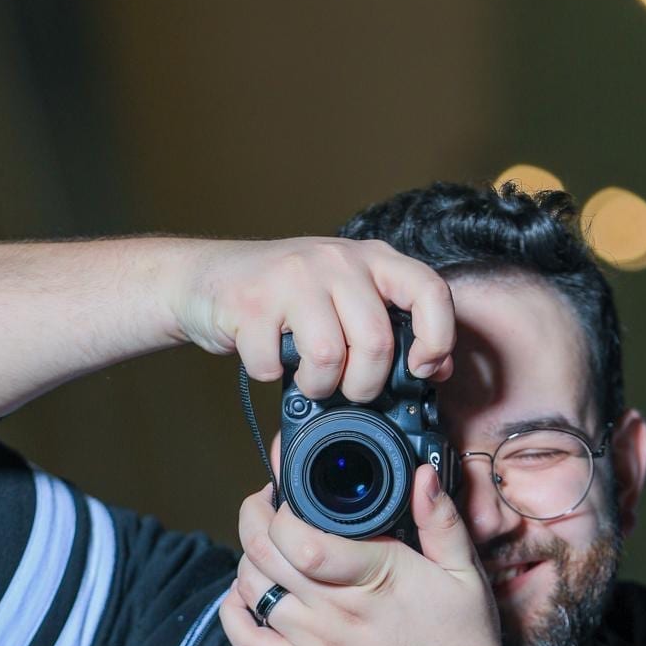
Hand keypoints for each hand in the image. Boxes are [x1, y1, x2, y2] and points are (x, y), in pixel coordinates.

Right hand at [168, 236, 456, 396]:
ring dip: (318, 386)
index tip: (423, 369)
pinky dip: (270, 376)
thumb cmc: (285, 297)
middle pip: (376, 342)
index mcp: (371, 258)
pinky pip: (274, 366)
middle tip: (347, 388)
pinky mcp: (251, 302)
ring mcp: (292, 277)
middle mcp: (336, 259)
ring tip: (307, 376)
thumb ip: (390, 325)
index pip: (430, 291)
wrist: (206, 278)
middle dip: (364, 385)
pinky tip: (268, 358)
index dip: (438, 339)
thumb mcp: (346, 299)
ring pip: (328, 357)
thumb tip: (438, 369)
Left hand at [220, 464, 512, 645]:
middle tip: (267, 506)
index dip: (282, 508)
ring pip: (251, 591)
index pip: (301, 538)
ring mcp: (314, 643)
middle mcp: (335, 610)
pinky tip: (241, 595)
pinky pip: (247, 643)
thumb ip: (441, 520)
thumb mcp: (464, 574)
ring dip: (247, 560)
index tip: (288, 491)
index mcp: (374, 577)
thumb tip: (421, 476)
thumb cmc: (461, 643)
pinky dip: (232, 614)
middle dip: (255, 519)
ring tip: (265, 546)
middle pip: (264, 556)